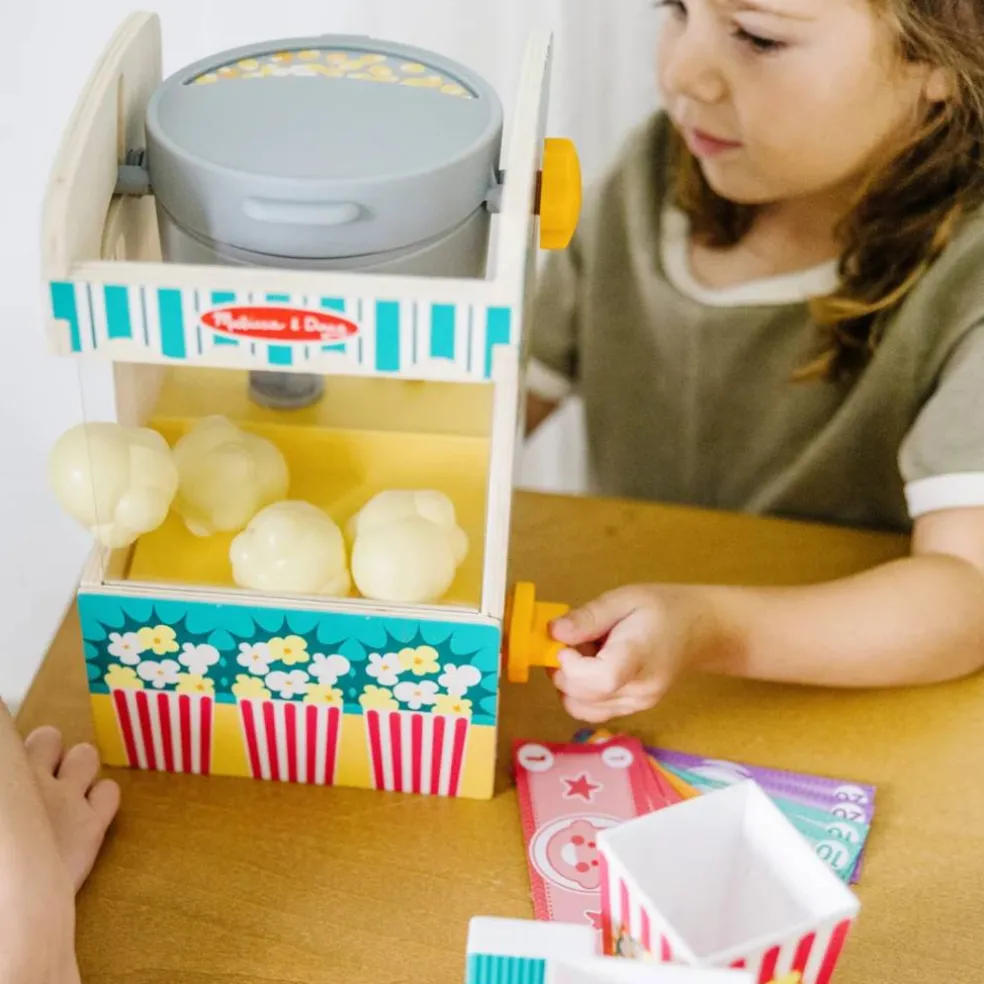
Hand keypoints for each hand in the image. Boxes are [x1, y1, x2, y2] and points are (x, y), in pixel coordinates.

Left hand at [549, 584, 723, 722]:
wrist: (701, 630)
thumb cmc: (664, 608)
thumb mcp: (624, 599)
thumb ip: (588, 617)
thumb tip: (554, 632)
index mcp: (639, 658)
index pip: (599, 679)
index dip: (571, 664)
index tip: (566, 642)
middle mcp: (639, 691)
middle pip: (582, 697)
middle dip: (562, 670)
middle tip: (573, 641)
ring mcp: (636, 705)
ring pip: (580, 708)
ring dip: (569, 682)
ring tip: (585, 654)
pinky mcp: (632, 709)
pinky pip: (592, 710)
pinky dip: (580, 692)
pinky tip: (592, 667)